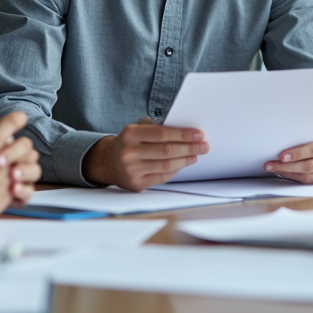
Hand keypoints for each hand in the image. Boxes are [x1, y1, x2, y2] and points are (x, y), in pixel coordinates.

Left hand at [0, 111, 41, 204]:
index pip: (12, 124)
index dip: (8, 128)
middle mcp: (5, 155)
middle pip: (25, 146)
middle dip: (14, 152)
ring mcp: (11, 175)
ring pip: (33, 168)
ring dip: (26, 170)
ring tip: (12, 177)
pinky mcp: (12, 194)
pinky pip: (29, 191)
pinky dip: (25, 190)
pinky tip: (14, 190)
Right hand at [82, 121, 207, 190]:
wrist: (109, 162)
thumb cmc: (130, 142)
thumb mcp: (137, 129)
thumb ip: (156, 128)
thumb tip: (185, 131)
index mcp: (130, 134)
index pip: (161, 133)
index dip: (182, 134)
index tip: (198, 134)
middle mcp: (129, 152)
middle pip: (166, 150)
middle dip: (189, 147)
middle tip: (204, 145)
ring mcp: (132, 170)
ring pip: (166, 165)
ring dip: (186, 159)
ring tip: (197, 154)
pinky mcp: (137, 184)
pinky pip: (162, 177)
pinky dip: (176, 169)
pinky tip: (184, 163)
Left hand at [265, 126, 312, 182]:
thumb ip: (308, 132)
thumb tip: (285, 134)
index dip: (298, 153)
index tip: (282, 156)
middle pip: (310, 165)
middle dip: (288, 166)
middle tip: (272, 164)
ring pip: (308, 177)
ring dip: (289, 173)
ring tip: (275, 169)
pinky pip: (309, 182)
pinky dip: (295, 177)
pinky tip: (285, 173)